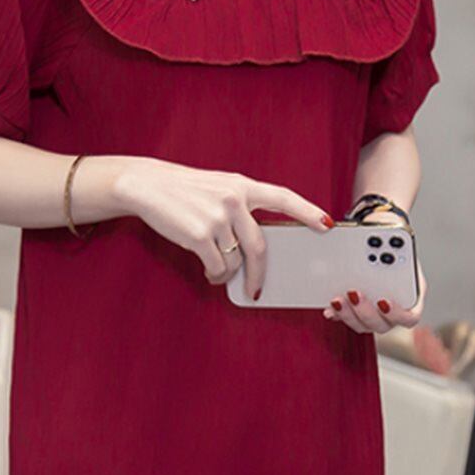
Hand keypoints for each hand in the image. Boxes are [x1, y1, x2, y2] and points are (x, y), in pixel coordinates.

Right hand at [112, 156, 332, 299]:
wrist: (147, 185)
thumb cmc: (183, 190)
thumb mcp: (218, 187)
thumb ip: (240, 206)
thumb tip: (254, 244)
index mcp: (242, 185)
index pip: (283, 197)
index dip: (308, 211)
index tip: (327, 224)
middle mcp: (234, 200)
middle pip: (260, 247)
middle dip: (260, 273)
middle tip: (258, 289)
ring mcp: (217, 218)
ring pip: (235, 260)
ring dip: (228, 274)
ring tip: (217, 271)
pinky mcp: (199, 235)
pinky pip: (217, 267)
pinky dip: (215, 275)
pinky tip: (209, 272)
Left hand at [323, 210, 426, 330]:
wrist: (380, 233)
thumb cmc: (391, 237)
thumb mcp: (396, 238)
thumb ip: (392, 244)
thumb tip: (376, 242)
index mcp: (411, 294)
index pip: (410, 317)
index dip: (398, 314)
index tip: (383, 300)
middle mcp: (395, 309)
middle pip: (382, 324)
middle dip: (365, 311)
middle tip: (353, 293)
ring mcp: (375, 313)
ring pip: (362, 325)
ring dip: (348, 314)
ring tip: (337, 299)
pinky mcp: (356, 310)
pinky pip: (347, 318)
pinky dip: (337, 314)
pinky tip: (328, 308)